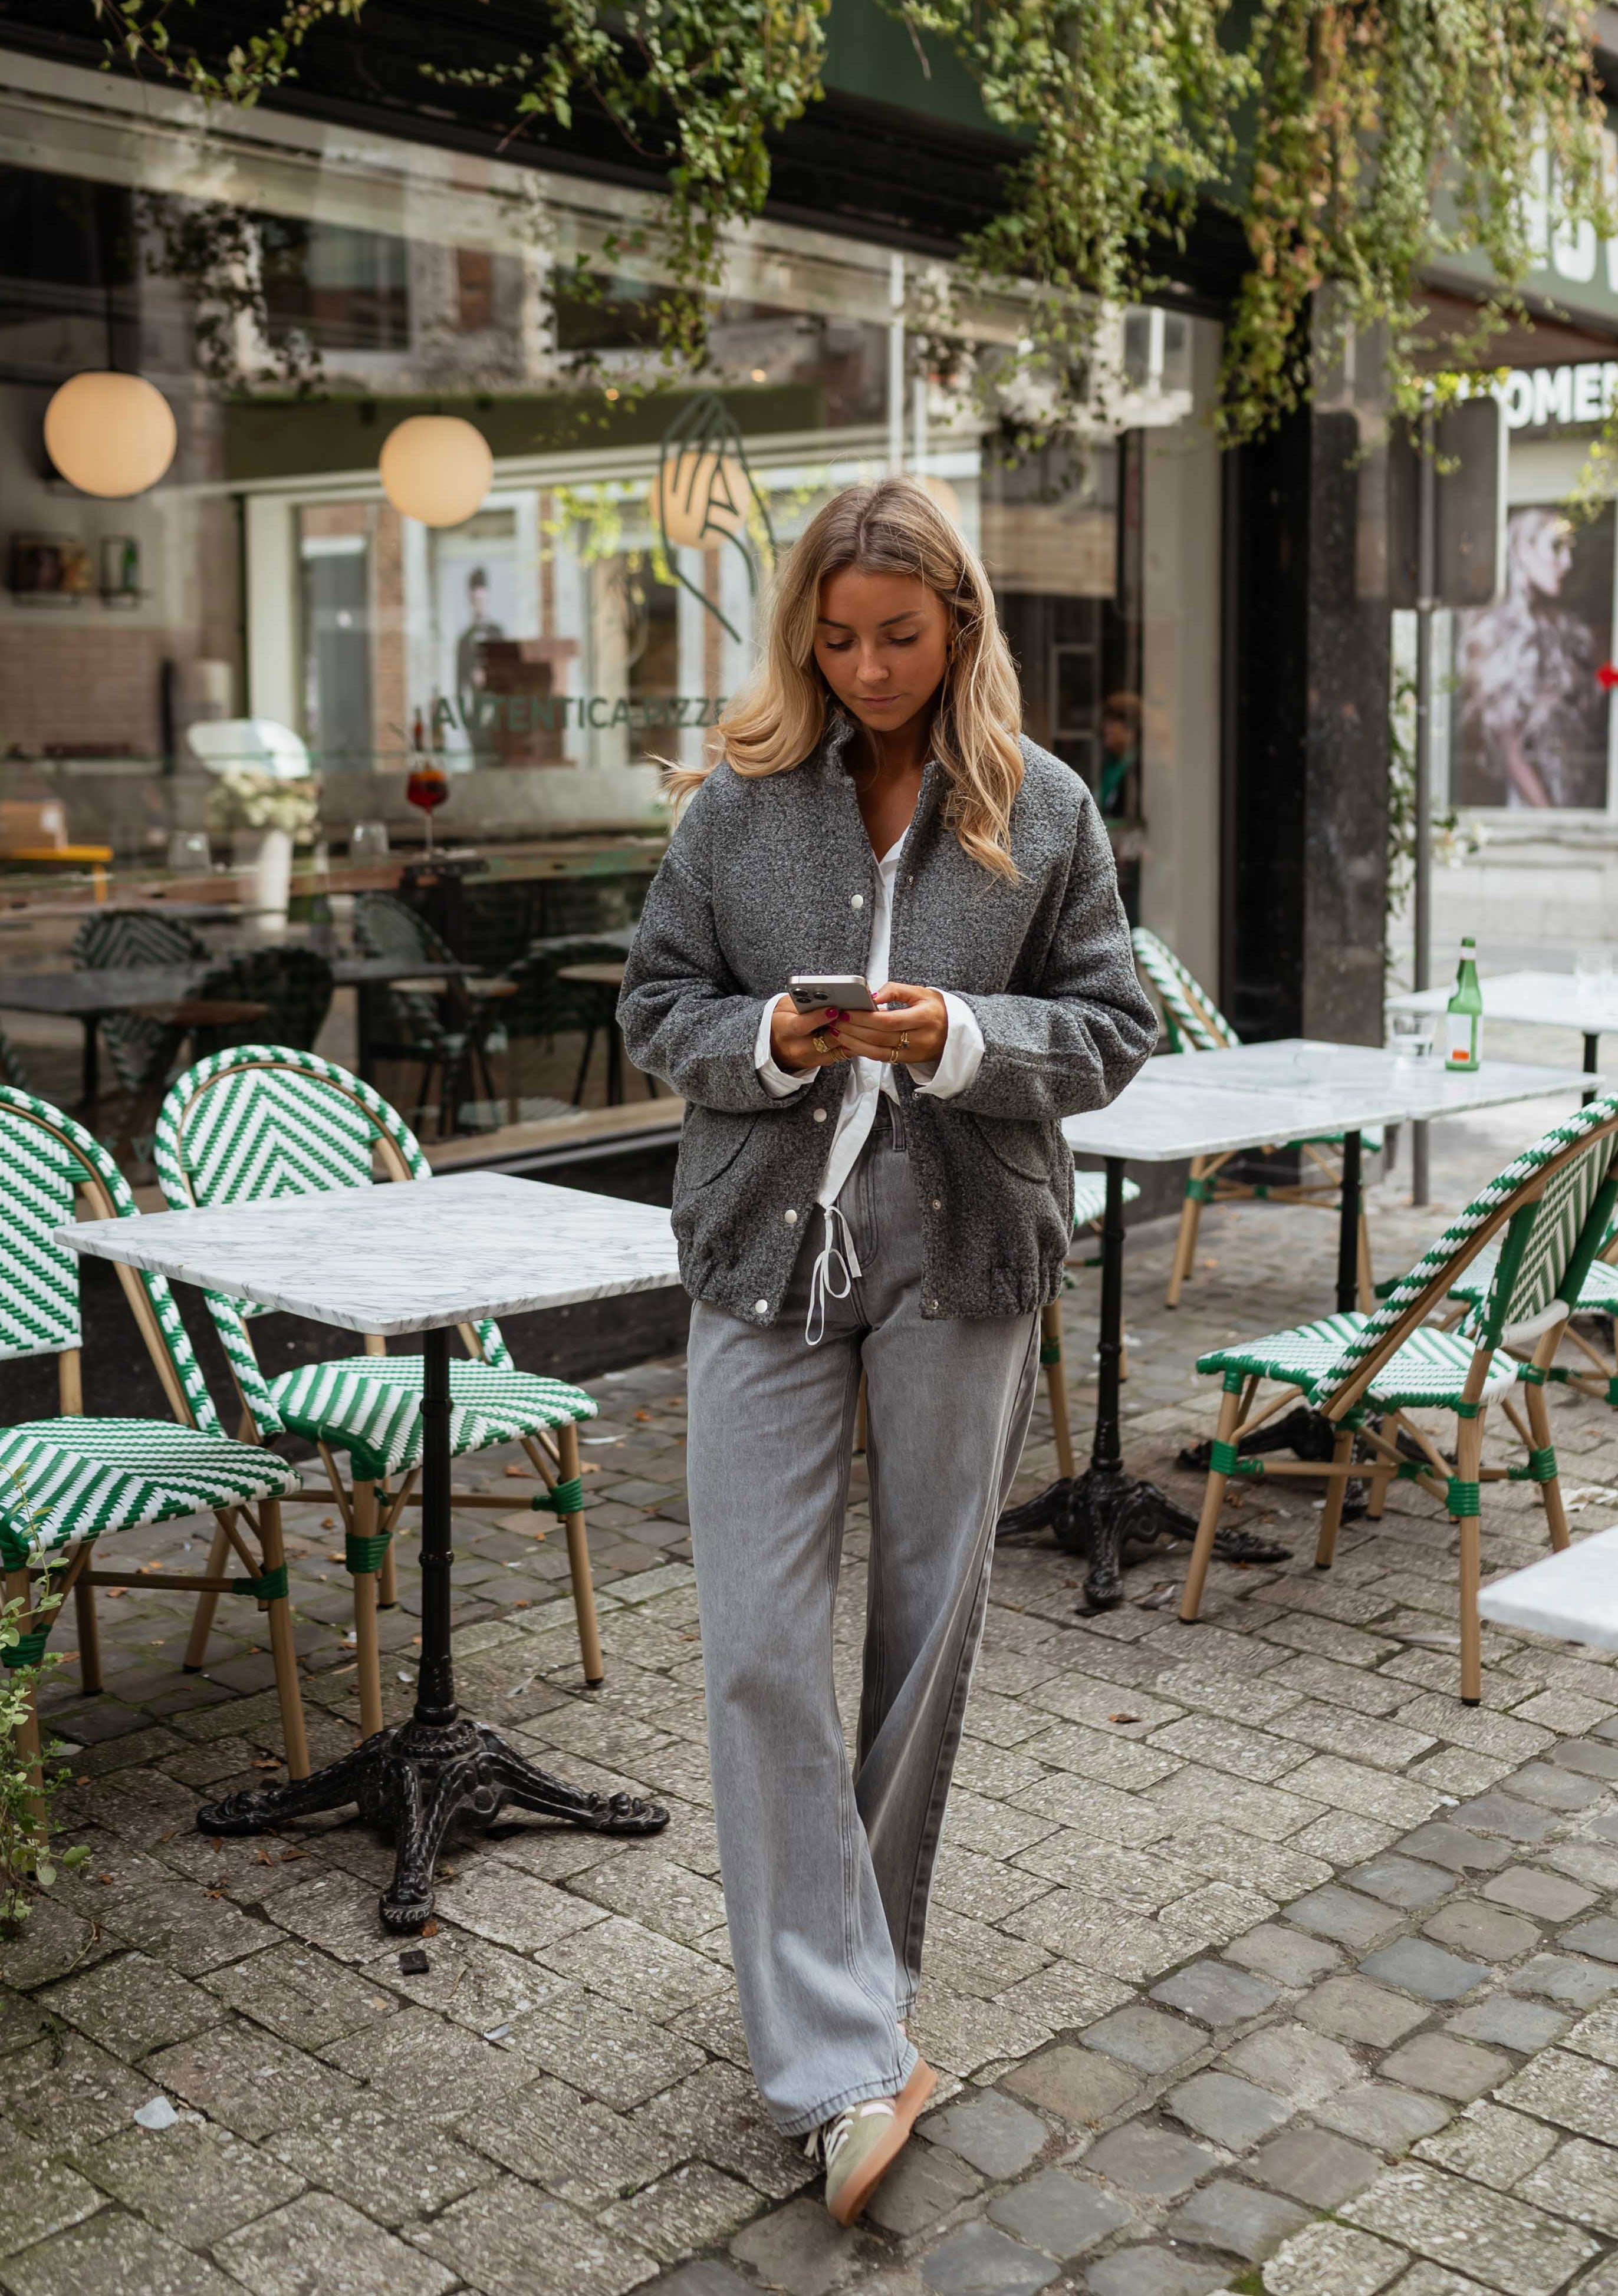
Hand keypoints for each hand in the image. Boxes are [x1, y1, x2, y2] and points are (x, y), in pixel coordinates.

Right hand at [769, 995, 855, 1073]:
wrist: (774, 1044)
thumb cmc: (782, 1020)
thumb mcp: (785, 1006)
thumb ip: (802, 1001)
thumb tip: (825, 996)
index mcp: (784, 1029)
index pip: (802, 1025)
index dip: (818, 1017)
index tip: (833, 1009)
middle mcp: (796, 1048)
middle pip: (825, 1040)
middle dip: (842, 1027)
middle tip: (854, 1015)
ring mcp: (809, 1058)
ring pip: (836, 1050)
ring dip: (850, 1036)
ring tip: (860, 1022)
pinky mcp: (820, 1063)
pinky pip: (840, 1055)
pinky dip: (850, 1043)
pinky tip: (857, 1032)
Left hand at [830, 982, 948, 1066]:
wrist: (955, 1031)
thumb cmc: (935, 1008)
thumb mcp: (921, 992)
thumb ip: (896, 990)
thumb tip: (872, 996)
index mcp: (925, 1018)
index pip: (890, 1021)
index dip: (865, 1018)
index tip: (847, 1011)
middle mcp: (921, 1038)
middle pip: (880, 1037)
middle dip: (854, 1030)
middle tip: (836, 1021)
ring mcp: (915, 1053)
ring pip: (879, 1052)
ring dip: (854, 1043)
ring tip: (837, 1032)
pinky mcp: (908, 1061)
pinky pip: (882, 1058)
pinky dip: (864, 1051)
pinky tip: (851, 1042)